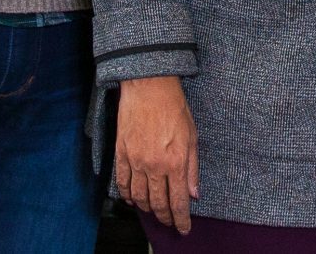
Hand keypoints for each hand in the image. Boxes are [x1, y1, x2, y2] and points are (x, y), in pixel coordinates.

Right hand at [116, 76, 199, 233]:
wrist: (149, 87)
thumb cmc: (173, 107)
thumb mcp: (192, 136)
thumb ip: (192, 168)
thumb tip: (194, 193)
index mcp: (176, 162)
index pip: (178, 202)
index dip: (181, 220)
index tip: (183, 229)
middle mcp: (155, 166)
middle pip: (158, 203)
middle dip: (165, 217)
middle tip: (168, 223)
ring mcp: (136, 161)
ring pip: (139, 197)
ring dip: (146, 208)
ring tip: (152, 211)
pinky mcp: (121, 153)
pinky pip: (122, 182)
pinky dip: (126, 195)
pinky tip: (132, 199)